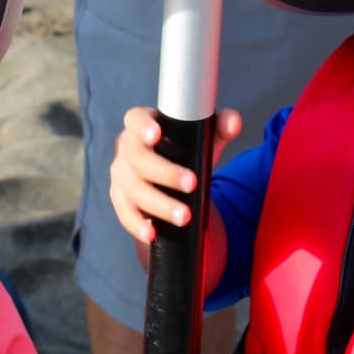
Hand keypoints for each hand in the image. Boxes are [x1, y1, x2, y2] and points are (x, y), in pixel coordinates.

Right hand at [109, 106, 238, 243]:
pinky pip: (125, 213)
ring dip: (159, 204)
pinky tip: (152, 233)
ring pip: (134, 190)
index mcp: (142, 126)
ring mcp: (121, 175)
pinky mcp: (120, 199)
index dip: (142, 126)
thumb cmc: (184, 149)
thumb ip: (220, 126)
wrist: (168, 176)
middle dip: (165, 173)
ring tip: (184, 216)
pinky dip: (137, 224)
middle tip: (191, 184)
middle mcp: (126, 149)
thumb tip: (233, 122)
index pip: (135, 120)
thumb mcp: (203, 137)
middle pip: (138, 159)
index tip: (156, 134)